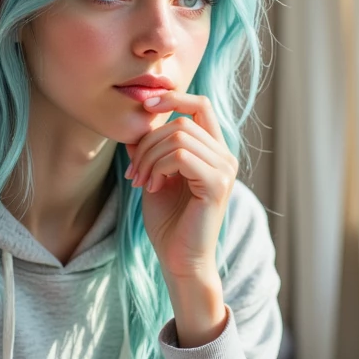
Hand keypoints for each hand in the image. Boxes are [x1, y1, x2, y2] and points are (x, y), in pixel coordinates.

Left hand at [123, 90, 237, 281]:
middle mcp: (225, 157)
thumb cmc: (169, 223)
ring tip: (141, 183)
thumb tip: (134, 123)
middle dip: (148, 143)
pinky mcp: (217, 184)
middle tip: (133, 173)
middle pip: (181, 122)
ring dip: (149, 158)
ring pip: (178, 137)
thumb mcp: (153, 176)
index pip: (200, 105)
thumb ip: (149, 150)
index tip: (145, 106)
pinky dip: (159, 167)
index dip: (173, 97)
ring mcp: (224, 170)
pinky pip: (181, 156)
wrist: (179, 260)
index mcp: (213, 151)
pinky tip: (152, 188)